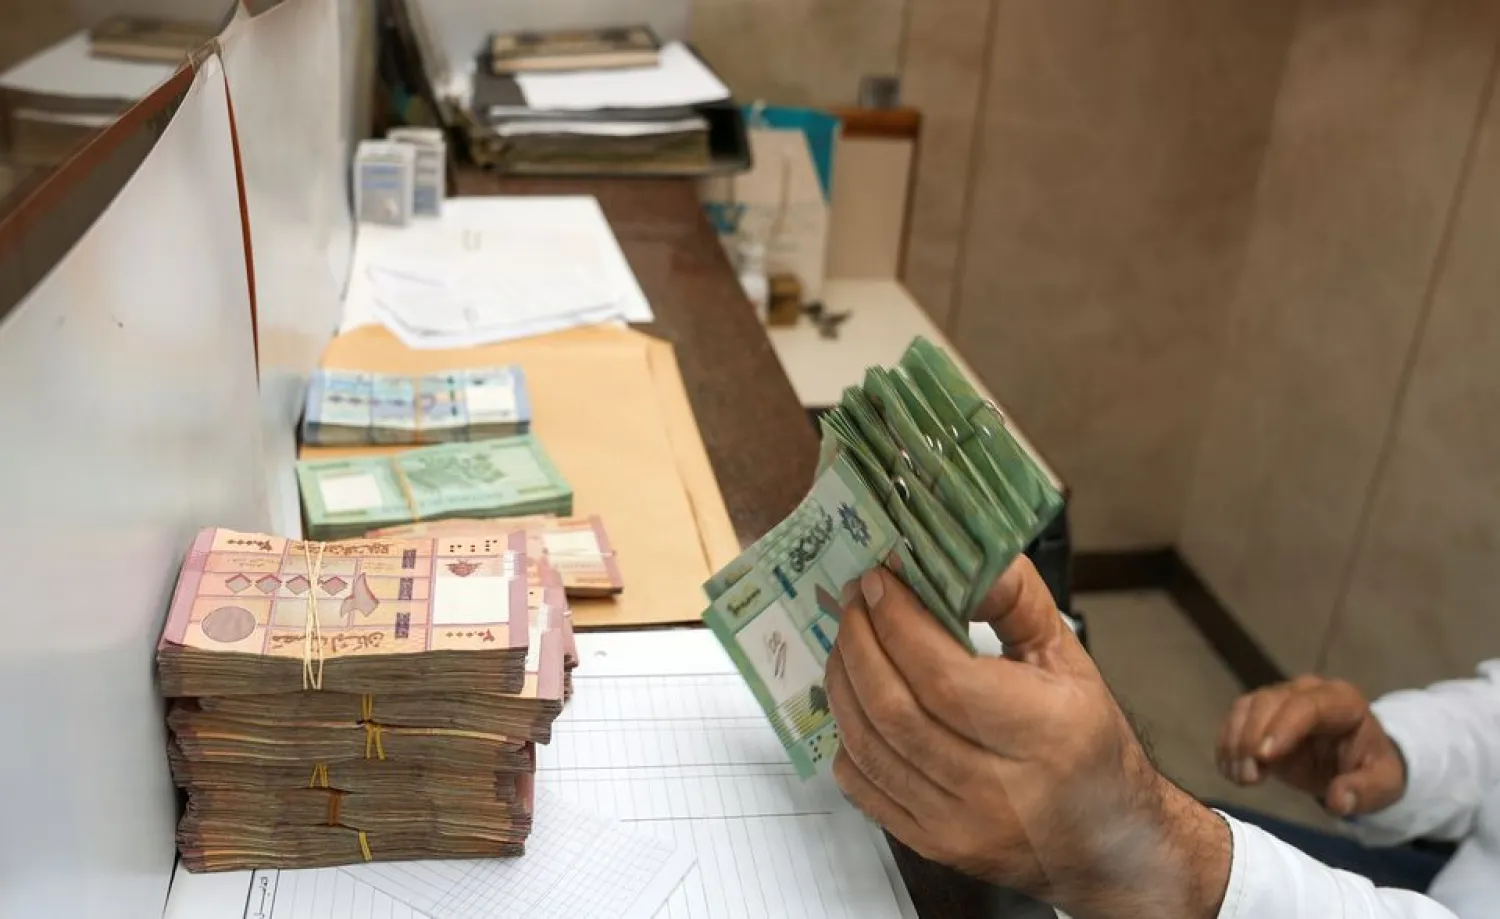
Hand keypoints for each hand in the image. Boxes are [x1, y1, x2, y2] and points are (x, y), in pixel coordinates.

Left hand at [827, 556, 1230, 918]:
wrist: (1108, 840)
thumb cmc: (1088, 742)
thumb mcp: (1069, 659)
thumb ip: (1016, 600)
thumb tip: (958, 554)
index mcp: (1044, 733)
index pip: (944, 676)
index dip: (898, 624)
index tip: (879, 582)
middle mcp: (999, 789)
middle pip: (895, 709)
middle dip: (859, 644)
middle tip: (855, 603)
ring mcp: (959, 826)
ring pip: (870, 746)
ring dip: (844, 683)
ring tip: (849, 641)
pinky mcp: (932, 847)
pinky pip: (863, 786)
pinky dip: (847, 736)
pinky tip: (856, 700)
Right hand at [1217, 676, 1405, 816]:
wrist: (1355, 760)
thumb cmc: (1370, 768)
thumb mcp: (1383, 784)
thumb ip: (1364, 791)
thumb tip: (1339, 801)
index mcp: (1343, 701)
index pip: (1308, 706)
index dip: (1283, 728)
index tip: (1264, 757)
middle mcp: (1308, 691)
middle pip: (1269, 702)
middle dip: (1252, 738)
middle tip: (1249, 778)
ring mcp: (1281, 696)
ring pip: (1247, 707)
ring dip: (1235, 742)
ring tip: (1241, 778)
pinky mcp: (1260, 710)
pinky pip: (1235, 718)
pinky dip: (1227, 744)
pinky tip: (1230, 772)